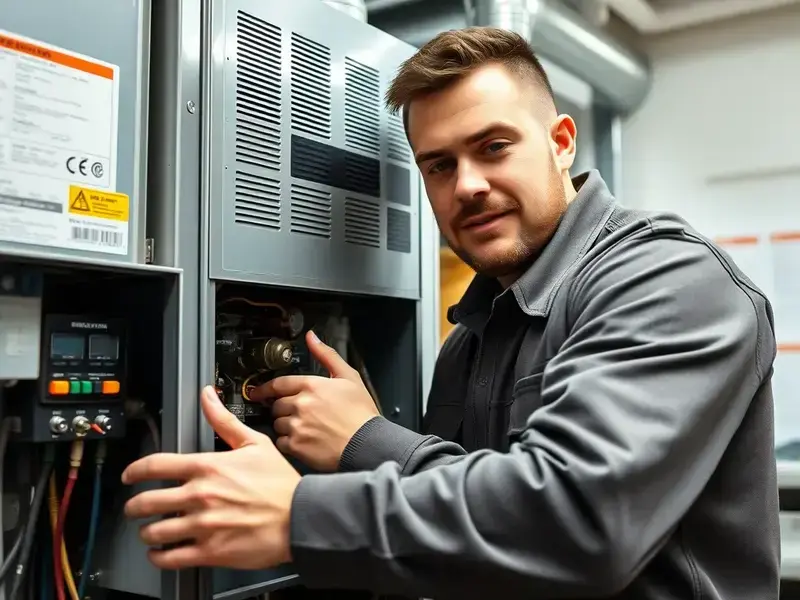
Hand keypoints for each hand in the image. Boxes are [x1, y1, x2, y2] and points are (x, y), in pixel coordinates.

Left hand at [121, 386, 300, 569]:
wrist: (301, 517)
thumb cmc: (281, 483)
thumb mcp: (254, 443)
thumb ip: (223, 420)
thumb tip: (207, 396)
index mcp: (207, 467)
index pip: (155, 466)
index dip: (133, 471)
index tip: (129, 476)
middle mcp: (199, 495)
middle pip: (146, 502)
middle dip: (134, 507)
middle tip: (134, 508)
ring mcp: (203, 525)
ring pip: (154, 532)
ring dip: (147, 533)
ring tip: (150, 532)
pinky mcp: (210, 552)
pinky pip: (170, 558)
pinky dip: (159, 557)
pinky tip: (161, 553)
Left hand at [249, 330, 379, 471]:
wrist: (368, 443)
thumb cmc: (361, 413)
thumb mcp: (349, 377)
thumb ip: (326, 355)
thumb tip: (312, 337)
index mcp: (312, 385)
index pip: (278, 383)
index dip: (265, 388)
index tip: (258, 392)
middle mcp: (301, 404)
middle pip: (276, 405)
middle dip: (282, 408)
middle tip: (296, 413)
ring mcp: (297, 425)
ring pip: (277, 424)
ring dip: (285, 425)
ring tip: (305, 428)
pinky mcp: (297, 446)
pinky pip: (281, 442)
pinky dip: (288, 442)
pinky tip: (304, 441)